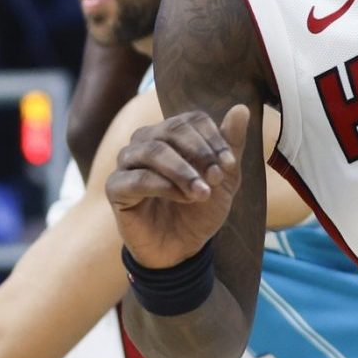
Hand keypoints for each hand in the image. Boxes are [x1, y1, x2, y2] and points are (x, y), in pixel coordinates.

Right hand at [108, 105, 248, 268]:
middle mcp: (145, 141)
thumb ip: (231, 145)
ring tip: (202, 193)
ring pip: (152, 151)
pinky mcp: (116, 188)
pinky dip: (163, 186)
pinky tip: (182, 198)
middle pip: (171, 130)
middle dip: (199, 153)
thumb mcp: (224, 179)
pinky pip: (136, 179)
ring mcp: (127, 163)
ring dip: (182, 171)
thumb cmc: (200, 209)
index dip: (213, 138)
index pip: (191, 120)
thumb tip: (242, 108)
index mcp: (171, 133)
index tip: (230, 164)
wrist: (182, 248)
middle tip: (216, 178)